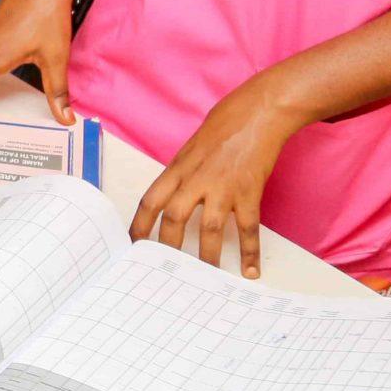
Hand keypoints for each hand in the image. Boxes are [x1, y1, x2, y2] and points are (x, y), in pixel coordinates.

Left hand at [128, 77, 303, 278]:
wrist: (257, 114)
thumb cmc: (223, 127)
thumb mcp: (191, 148)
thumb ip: (181, 175)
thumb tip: (172, 199)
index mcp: (178, 168)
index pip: (150, 199)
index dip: (139, 223)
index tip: (133, 243)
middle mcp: (197, 179)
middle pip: (173, 216)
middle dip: (166, 245)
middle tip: (163, 267)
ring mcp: (223, 187)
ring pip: (208, 228)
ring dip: (206, 256)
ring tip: (204, 277)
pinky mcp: (249, 192)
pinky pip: (248, 228)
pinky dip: (250, 251)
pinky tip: (250, 270)